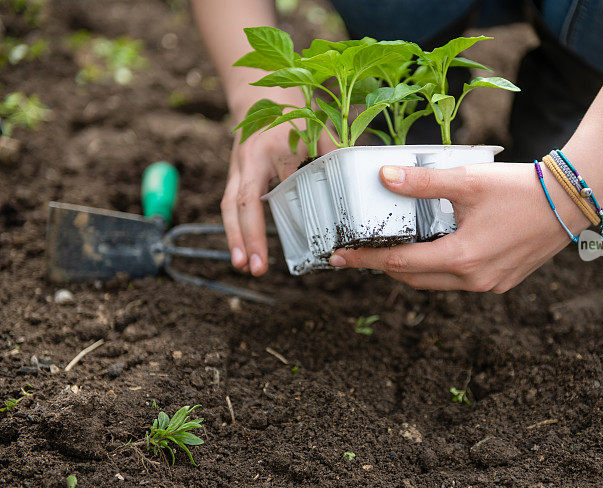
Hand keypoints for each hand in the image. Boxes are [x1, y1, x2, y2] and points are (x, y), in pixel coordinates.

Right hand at [222, 90, 335, 275]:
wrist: (260, 92)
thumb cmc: (294, 112)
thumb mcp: (316, 127)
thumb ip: (335, 152)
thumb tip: (361, 176)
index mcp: (270, 149)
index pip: (274, 188)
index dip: (273, 218)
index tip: (292, 239)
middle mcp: (248, 161)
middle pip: (241, 204)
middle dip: (247, 237)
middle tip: (254, 268)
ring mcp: (237, 168)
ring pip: (229, 207)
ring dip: (235, 239)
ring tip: (243, 267)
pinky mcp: (234, 174)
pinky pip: (230, 205)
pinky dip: (235, 230)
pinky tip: (243, 253)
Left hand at [328, 163, 591, 291]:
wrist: (571, 201)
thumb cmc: (520, 188)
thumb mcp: (466, 180)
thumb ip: (422, 182)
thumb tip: (383, 177)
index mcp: (461, 258)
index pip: (399, 264)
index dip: (366, 260)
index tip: (339, 257)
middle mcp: (474, 280)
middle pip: (415, 279)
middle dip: (386, 267)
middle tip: (362, 252)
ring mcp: (490, 284)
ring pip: (437, 283)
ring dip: (413, 269)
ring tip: (394, 249)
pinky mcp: (503, 281)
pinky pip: (459, 281)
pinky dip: (440, 269)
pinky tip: (435, 249)